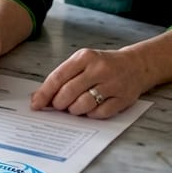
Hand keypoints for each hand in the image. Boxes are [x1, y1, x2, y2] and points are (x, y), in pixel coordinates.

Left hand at [29, 47, 150, 118]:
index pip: (58, 77)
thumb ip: (63, 77)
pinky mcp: (123, 99)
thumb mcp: (83, 62)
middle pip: (69, 93)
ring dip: (74, 110)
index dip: (44, 93)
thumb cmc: (103, 65)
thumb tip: (39, 97)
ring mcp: (112, 84)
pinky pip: (99, 113)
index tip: (36, 104)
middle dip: (59, 104)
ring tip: (75, 107)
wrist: (136, 65)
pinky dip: (91, 114)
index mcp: (85, 57)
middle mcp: (99, 69)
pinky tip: (91, 108)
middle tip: (59, 106)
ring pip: (83, 105)